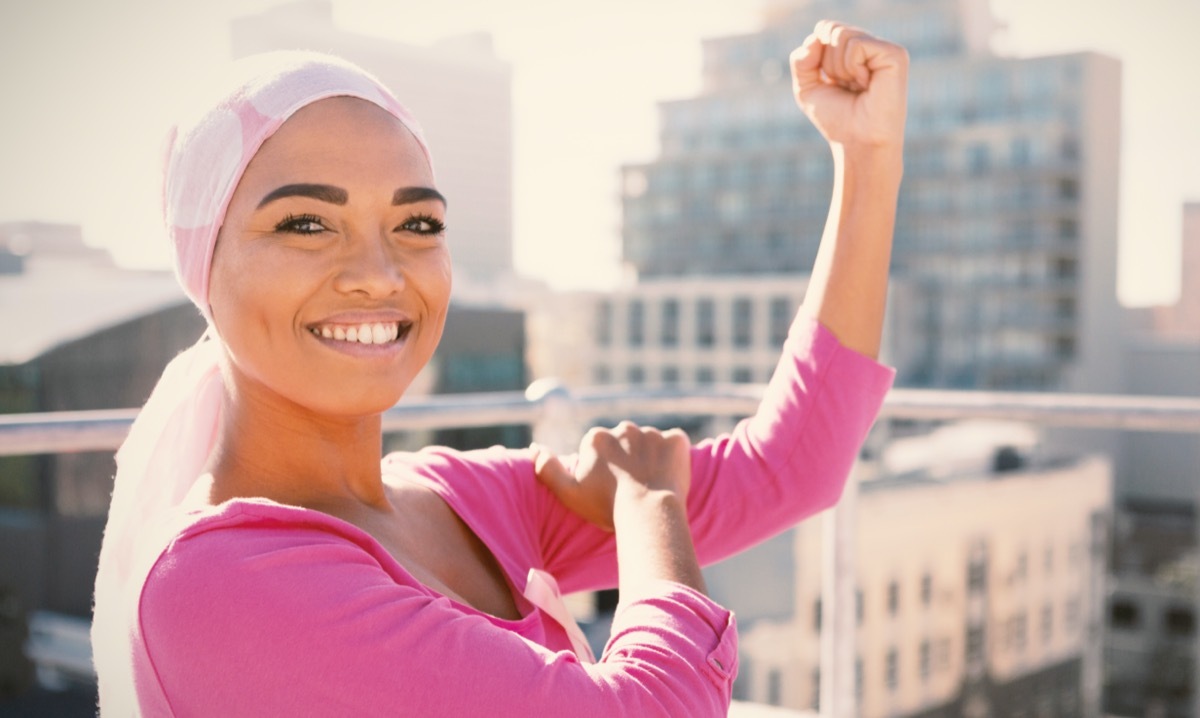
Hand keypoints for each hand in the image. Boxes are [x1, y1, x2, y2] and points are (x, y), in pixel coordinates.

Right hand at [533, 421, 691, 531]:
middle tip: (632, 488)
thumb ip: (547, 468)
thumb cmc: (607, 506)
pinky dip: (674, 457)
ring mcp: (652, 432)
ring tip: (652, 486)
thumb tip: (534, 447)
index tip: (610, 489)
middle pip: (625, 443)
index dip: (604, 471)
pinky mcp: (676, 439)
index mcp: (596, 437)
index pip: (599, 450)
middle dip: (627, 460)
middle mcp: (623, 428)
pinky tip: (671, 477)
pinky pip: (675, 444)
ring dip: (651, 458)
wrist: (649, 513)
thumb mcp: (568, 492)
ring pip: (650, 444)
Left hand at [790, 20, 907, 148]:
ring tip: (858, 87)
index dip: (816, 56)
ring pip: (842, 35)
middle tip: (846, 87)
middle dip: (827, 64)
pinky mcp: (895, 55)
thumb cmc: (837, 120)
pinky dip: (852, 68)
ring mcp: (884, 49)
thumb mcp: (807, 89)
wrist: (858, 144)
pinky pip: (856, 45)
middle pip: (830, 30)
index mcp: (854, 51)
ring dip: (839, 69)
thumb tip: (815, 38)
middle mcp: (871, 47)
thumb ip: (801, 61)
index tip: (832, 83)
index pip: (824, 29)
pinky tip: (867, 85)